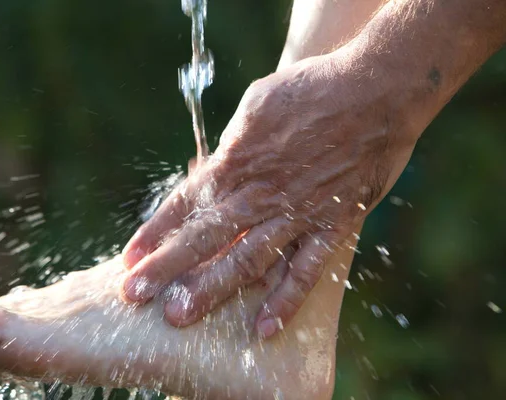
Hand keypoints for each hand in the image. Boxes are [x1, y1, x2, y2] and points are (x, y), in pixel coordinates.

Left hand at [121, 50, 425, 337]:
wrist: (375, 89)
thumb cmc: (311, 89)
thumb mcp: (256, 104)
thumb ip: (231, 145)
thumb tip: (210, 169)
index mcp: (237, 161)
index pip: (184, 203)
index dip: (154, 232)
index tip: (129, 258)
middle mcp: (259, 193)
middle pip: (204, 237)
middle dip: (166, 268)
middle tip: (134, 296)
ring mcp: (296, 213)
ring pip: (246, 259)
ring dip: (211, 289)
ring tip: (180, 316)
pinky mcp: (332, 225)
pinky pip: (307, 269)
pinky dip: (286, 300)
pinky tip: (263, 328)